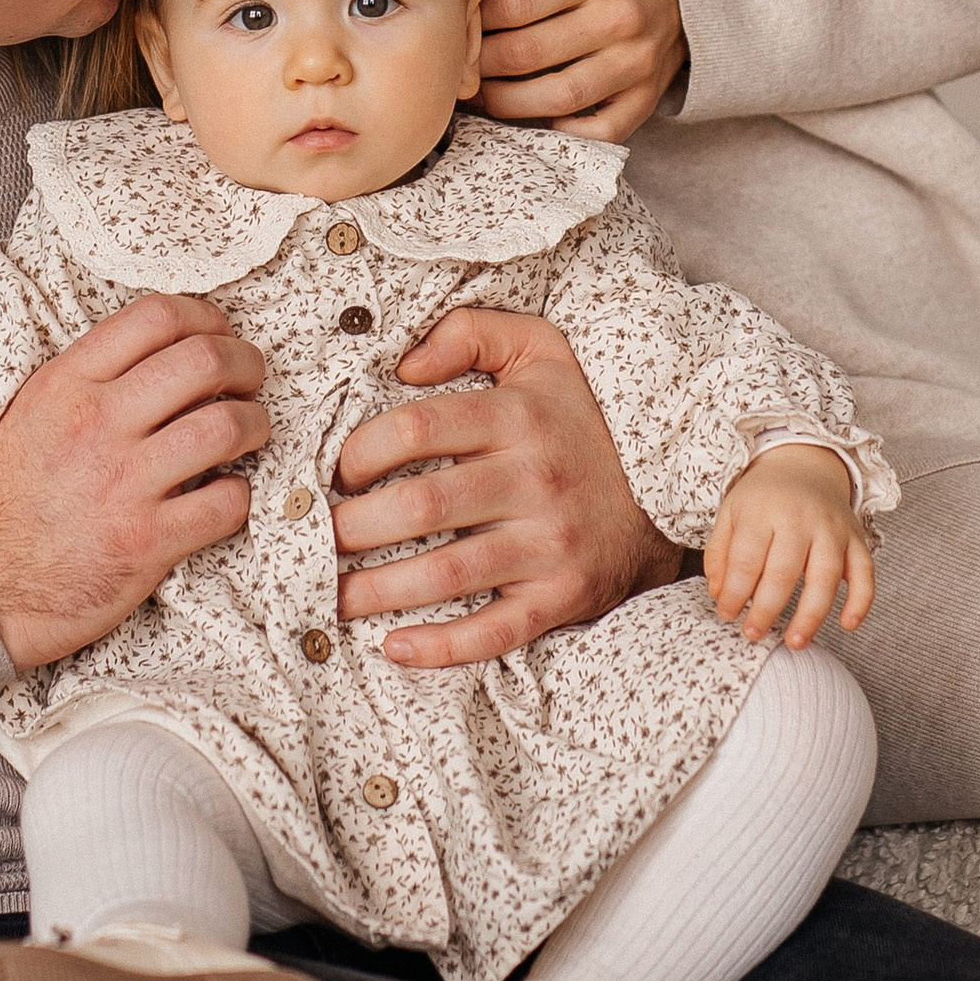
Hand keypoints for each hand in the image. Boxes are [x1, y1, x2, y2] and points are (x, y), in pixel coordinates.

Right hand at [0, 293, 268, 675]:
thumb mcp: (29, 415)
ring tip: (250, 433)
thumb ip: (86, 380)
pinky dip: (239, 496)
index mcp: (66, 385)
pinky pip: (226, 503)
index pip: (155, 316)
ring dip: (255, 425)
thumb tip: (156, 354)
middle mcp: (97, 423)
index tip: (220, 333)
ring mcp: (124, 483)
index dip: (205, 317)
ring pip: (228, 426)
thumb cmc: (4, 503)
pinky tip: (224, 496)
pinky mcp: (146, 542)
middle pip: (205, 360)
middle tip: (250, 380)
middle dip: (246, 363)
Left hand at [332, 306, 680, 668]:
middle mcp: (535, 480)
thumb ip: (471, 332)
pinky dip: (441, 647)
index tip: (333, 471)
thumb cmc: (582, 419)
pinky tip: (393, 647)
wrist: (667, 489)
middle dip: (350, 528)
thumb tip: (403, 362)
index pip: (416, 429)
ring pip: (445, 574)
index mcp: (519, 417)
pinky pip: (495, 631)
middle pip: (419, 507)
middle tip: (312, 538)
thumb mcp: (542, 351)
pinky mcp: (563, 596)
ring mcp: (551, 544)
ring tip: (327, 595)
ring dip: (373, 591)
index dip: (358, 451)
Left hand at [476, 0, 684, 143]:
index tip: (464, 25)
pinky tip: (540, 118)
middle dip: (482, 64)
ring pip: (558, 97)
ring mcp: (636, 62)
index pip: (516, 4)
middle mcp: (620, 17)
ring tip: (483, 95)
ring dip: (508, 103)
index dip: (478, 20)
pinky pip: (603, 130)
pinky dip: (568, 131)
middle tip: (462, 66)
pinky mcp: (647, 96)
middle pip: (528, 53)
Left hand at [702, 446, 875, 647]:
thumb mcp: (730, 513)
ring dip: (811, 614)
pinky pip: (866, 573)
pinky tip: (848, 624)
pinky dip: (861, 600)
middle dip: (767, 609)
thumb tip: (719, 595)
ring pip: (826, 576)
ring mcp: (832, 529)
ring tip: (795, 642)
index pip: (747, 559)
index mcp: (763, 511)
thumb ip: (719, 553)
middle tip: (753, 634)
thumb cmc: (763, 497)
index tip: (727, 615)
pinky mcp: (857, 539)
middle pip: (784, 571)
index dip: (735, 593)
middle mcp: (800, 518)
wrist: (804, 462)